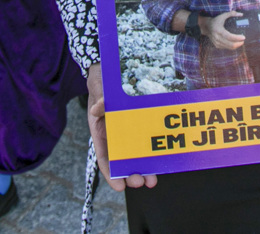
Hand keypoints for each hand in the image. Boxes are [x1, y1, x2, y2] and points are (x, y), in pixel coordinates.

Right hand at [88, 63, 156, 191]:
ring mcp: (128, 132)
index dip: (110, 174)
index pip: (104, 158)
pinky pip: (147, 142)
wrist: (112, 72)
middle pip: (122, 162)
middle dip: (130, 174)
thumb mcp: (98, 89)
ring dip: (143, 169)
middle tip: (140, 181)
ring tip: (152, 180)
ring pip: (136, 156)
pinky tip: (161, 161)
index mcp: (101, 132)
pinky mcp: (141, 126)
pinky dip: (153, 153)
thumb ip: (99, 99)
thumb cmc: (102, 83)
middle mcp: (114, 136)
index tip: (119, 186)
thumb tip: (99, 107)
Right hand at [201, 11, 244, 49]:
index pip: (229, 36)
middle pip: (230, 44)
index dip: (237, 38)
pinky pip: (226, 48)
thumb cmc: (216, 20)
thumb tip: (241, 14)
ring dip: (236, 46)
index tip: (244, 37)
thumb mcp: (222, 16)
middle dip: (238, 43)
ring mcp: (217, 43)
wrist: (206, 27)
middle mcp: (217, 38)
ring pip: (229, 47)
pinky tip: (235, 43)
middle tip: (243, 40)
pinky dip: (232, 47)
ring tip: (241, 42)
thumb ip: (231, 14)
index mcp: (219, 30)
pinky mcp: (217, 45)